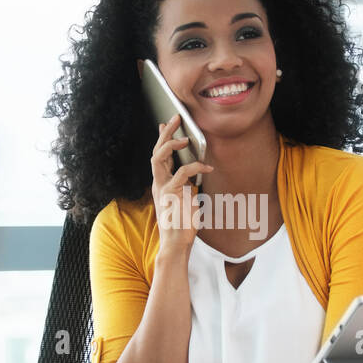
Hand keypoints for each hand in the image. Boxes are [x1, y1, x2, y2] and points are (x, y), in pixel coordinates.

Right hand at [151, 115, 212, 255]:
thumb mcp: (186, 201)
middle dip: (165, 133)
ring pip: (158, 158)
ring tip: (185, 137)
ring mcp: (161, 188)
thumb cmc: (183, 225)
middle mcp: (157, 184)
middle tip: (175, 118)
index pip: (158, 156)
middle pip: (155, 151)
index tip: (165, 124)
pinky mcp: (169, 194)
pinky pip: (182, 173)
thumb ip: (187, 187)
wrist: (176, 244)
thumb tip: (195, 177)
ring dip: (171, 143)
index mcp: (161, 184)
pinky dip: (195, 167)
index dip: (162, 139)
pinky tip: (207, 166)